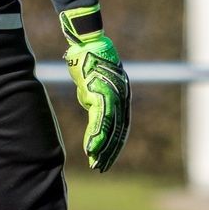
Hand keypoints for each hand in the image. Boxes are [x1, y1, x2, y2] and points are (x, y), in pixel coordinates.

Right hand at [60, 5, 130, 171]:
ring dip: (102, 148)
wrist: (87, 42)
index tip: (104, 159)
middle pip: (118, 130)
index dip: (113, 144)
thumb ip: (93, 96)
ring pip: (110, 127)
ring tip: (95, 163)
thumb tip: (89, 103)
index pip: (120, 126)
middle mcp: (121, 97)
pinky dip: (96, 135)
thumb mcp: (92, 82)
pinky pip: (100, 119)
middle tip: (101, 168)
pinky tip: (91, 149)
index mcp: (120, 96)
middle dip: (109, 151)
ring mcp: (113, 95)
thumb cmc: (87, 58)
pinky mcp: (102, 93)